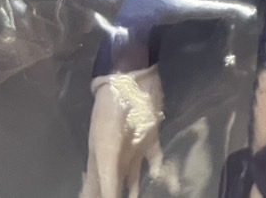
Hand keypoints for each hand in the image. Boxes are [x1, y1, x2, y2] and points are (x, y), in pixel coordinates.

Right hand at [80, 66, 174, 197]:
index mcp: (99, 160)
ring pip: (135, 176)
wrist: (130, 79)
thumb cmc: (112, 113)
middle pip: (114, 185)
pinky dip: (161, 173)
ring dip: (137, 191)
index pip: (94, 189)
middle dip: (116, 196)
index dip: (96, 197)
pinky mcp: (151, 138)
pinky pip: (156, 161)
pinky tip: (171, 185)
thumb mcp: (106, 147)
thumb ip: (107, 178)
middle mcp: (116, 157)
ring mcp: (134, 148)